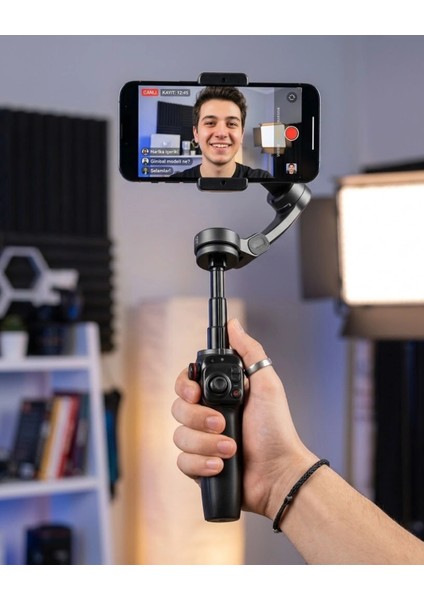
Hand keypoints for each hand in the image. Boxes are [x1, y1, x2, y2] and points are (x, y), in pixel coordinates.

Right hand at [172, 318, 317, 519]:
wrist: (278, 474)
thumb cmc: (276, 431)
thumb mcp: (266, 385)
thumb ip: (249, 352)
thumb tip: (234, 325)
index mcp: (219, 396)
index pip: (186, 383)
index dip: (185, 387)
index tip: (196, 393)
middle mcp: (207, 416)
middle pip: (178, 408)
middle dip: (199, 418)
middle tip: (222, 422)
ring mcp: (202, 442)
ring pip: (179, 436)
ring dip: (205, 443)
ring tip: (230, 448)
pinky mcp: (199, 465)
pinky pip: (182, 461)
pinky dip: (201, 463)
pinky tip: (220, 464)